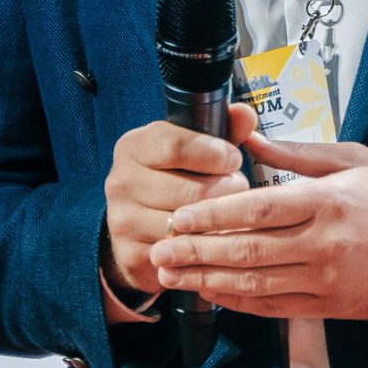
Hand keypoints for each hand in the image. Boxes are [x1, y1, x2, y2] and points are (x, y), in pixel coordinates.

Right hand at [101, 103, 257, 303]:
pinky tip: (213, 237)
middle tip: (238, 191)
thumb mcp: (192, 150)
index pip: (174, 145)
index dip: (213, 153)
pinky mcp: (132, 253)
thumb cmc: (173, 179)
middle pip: (190, 189)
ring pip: (188, 224)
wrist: (138, 229)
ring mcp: (123, 220)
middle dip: (225, 190)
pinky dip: (205, 245)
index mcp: (133, 147)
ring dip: (219, 220)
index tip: (233, 160)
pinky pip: (182, 253)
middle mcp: (121, 181)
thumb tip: (246, 113)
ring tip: (228, 213)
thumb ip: (221, 130)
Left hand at [146, 132, 367, 319]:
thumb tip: (248, 139)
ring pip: (256, 284)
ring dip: (209, 281)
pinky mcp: (331, 305)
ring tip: (173, 277)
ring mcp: (326, 279)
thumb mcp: (350, 159)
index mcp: (325, 201)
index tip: (179, 216)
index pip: (256, 209)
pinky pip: (276, 307)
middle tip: (159, 251)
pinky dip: (240, 303)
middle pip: (248, 251)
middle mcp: (322, 243)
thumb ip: (295, 154)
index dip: (212, 214)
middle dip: (197, 252)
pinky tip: (214, 294)